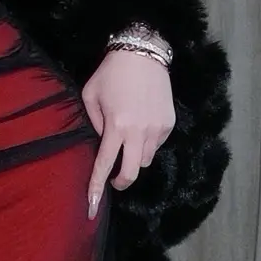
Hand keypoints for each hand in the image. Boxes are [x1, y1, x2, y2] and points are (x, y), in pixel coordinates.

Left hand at [80, 45, 175, 220]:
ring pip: (145, 159)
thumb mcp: (90, 95)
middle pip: (132, 172)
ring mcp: (157, 128)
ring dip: (134, 158)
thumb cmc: (111, 73)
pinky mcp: (169, 123)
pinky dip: (147, 143)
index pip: (105, 164)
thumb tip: (102, 143)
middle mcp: (139, 131)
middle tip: (114, 181)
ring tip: (127, 139)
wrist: (143, 53)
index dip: (97, 188)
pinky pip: (156, 144)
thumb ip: (93, 123)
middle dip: (121, 182)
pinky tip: (141, 124)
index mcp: (116, 125)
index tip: (92, 207)